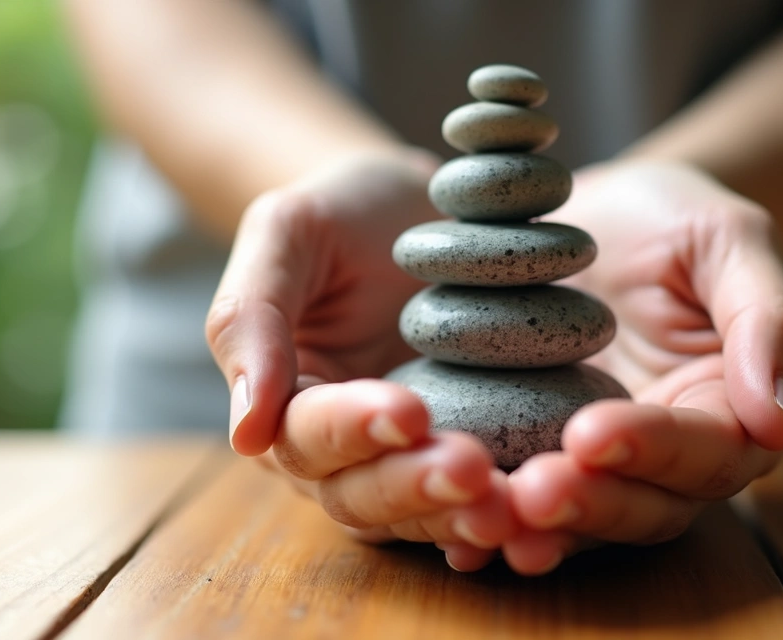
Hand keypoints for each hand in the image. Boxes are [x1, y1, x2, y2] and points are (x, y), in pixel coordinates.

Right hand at [206, 151, 516, 564]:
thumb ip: (250, 316)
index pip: (305, 435)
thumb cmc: (342, 210)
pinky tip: (538, 512)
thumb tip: (245, 431)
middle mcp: (339, 449)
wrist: (415, 208)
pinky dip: (497, 511)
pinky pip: (472, 500)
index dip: (352, 429)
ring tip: (509, 502)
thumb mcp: (285, 232)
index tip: (407, 409)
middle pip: (359, 493)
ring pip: (417, 514)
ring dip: (459, 514)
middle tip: (470, 467)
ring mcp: (403, 460)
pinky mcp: (465, 456)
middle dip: (413, 485)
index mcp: (284, 401)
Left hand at [459, 160, 782, 573]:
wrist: (601, 212)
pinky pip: (526, 500)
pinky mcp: (543, 456)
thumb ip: (766, 321)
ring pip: (587, 520)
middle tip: (533, 491)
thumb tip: (777, 426)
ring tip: (491, 518)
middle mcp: (670, 456)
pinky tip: (453, 532)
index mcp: (729, 410)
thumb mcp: (730, 241)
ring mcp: (604, 465)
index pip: (706, 451)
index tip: (593, 433)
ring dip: (542, 527)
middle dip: (591, 503)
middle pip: (647, 507)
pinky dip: (496, 522)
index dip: (653, 449)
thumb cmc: (676, 218)